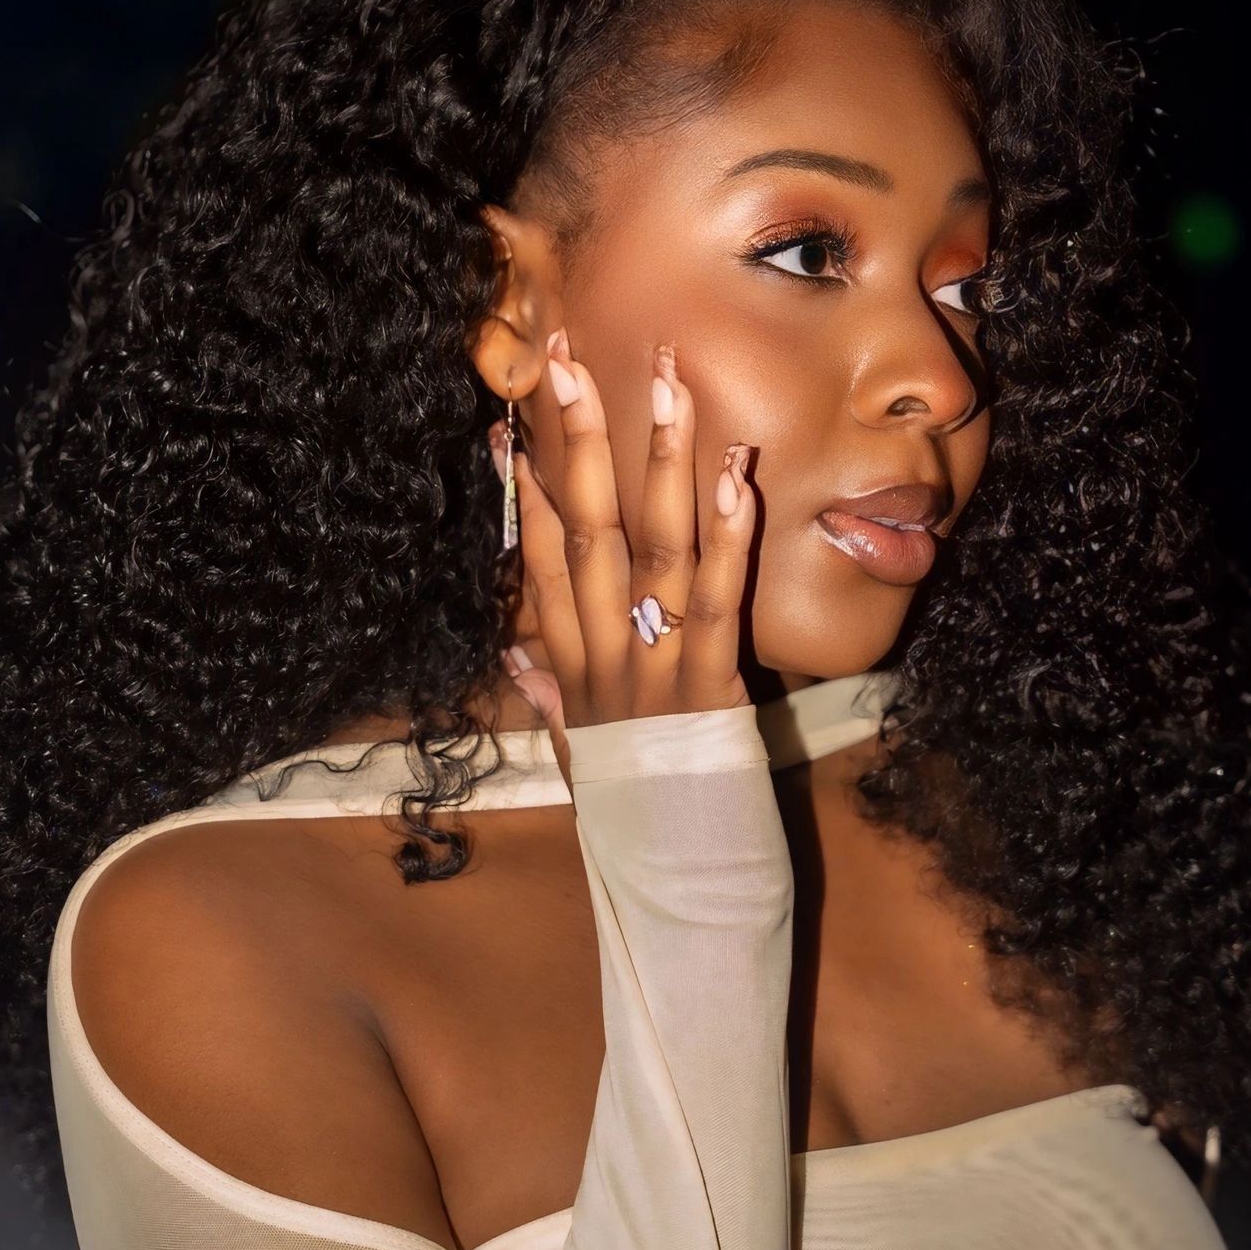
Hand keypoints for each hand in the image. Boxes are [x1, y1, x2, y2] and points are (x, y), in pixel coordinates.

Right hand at [503, 332, 756, 779]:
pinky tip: (737, 472)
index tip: (514, 419)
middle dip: (579, 440)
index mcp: (574, 672)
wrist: (678, 891)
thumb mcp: (581, 759)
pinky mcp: (711, 689)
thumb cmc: (638, 823)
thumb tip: (514, 657)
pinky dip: (728, 533)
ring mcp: (654, 670)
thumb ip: (549, 700)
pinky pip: (719, 598)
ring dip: (661, 457)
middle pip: (586, 533)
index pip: (539, 563)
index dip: (527, 488)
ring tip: (668, 379)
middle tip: (567, 357)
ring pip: (655, 548)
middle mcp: (605, 660)